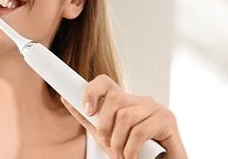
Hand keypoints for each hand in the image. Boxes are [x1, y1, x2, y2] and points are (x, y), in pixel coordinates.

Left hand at [61, 75, 186, 158]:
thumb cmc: (132, 151)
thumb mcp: (105, 135)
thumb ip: (87, 118)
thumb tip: (65, 98)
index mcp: (125, 101)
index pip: (104, 82)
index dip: (91, 91)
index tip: (87, 110)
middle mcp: (141, 100)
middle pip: (114, 99)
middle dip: (105, 126)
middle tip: (108, 144)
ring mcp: (156, 107)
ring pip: (126, 116)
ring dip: (118, 141)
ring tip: (121, 154)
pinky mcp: (168, 119)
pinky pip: (140, 131)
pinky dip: (131, 149)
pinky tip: (131, 157)